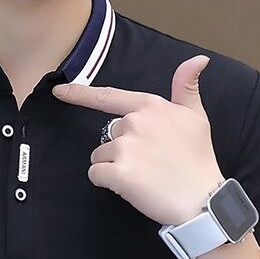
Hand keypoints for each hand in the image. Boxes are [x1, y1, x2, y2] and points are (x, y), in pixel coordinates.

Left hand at [51, 55, 223, 225]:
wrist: (200, 199)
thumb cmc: (198, 160)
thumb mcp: (197, 117)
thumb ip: (187, 87)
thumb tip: (198, 59)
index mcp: (150, 106)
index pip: (108, 96)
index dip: (79, 93)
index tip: (59, 91)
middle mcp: (134, 123)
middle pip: (107, 134)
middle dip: (120, 149)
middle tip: (148, 163)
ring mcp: (125, 148)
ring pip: (100, 156)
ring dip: (113, 167)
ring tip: (142, 175)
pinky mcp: (118, 173)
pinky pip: (96, 174)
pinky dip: (106, 182)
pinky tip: (130, 186)